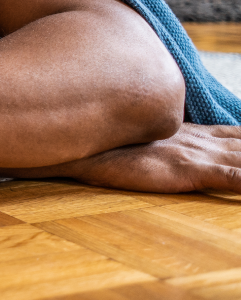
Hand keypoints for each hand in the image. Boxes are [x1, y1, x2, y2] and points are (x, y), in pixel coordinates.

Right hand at [61, 123, 240, 192]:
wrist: (85, 145)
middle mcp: (202, 140)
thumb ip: (158, 138)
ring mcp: (199, 154)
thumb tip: (159, 144)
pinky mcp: (190, 170)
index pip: (236, 134)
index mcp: (192, 133)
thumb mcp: (137, 139)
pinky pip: (234, 177)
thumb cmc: (105, 145)